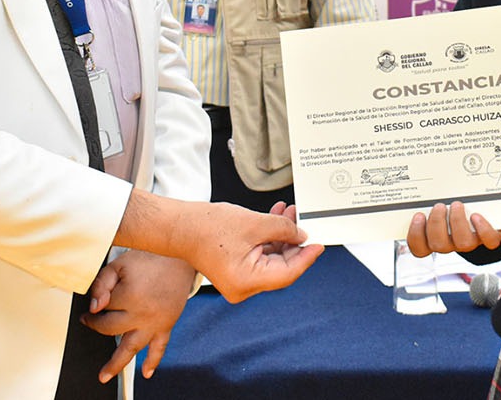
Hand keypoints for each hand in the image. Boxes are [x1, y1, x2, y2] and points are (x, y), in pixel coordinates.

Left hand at [81, 251, 194, 382]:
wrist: (181, 256)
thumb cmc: (150, 257)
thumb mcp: (119, 264)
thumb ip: (102, 284)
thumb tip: (94, 307)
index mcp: (129, 295)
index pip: (102, 308)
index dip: (95, 304)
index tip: (93, 303)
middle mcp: (142, 313)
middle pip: (111, 329)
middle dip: (97, 325)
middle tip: (91, 321)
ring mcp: (155, 322)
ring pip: (132, 347)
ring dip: (117, 363)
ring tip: (105, 375)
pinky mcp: (167, 325)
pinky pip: (160, 347)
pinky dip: (153, 361)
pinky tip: (146, 372)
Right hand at [181, 202, 324, 303]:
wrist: (180, 226)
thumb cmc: (208, 227)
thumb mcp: (255, 223)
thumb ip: (283, 229)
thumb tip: (301, 234)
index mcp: (248, 281)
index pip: (288, 273)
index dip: (306, 257)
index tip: (320, 244)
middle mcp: (243, 287)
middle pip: (280, 266)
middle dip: (293, 241)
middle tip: (303, 221)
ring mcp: (239, 280)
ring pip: (271, 258)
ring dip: (281, 235)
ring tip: (288, 213)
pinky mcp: (235, 270)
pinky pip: (259, 256)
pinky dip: (268, 238)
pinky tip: (275, 218)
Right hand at [406, 201, 500, 257]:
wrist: (486, 213)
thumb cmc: (456, 206)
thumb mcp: (439, 202)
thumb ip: (427, 197)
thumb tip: (414, 179)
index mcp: (434, 237)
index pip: (419, 248)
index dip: (416, 235)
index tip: (418, 216)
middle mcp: (451, 243)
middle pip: (438, 245)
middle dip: (436, 224)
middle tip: (439, 206)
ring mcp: (470, 241)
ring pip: (462, 243)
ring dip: (457, 222)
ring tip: (456, 205)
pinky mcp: (489, 238)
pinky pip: (488, 241)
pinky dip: (483, 228)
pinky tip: (476, 216)